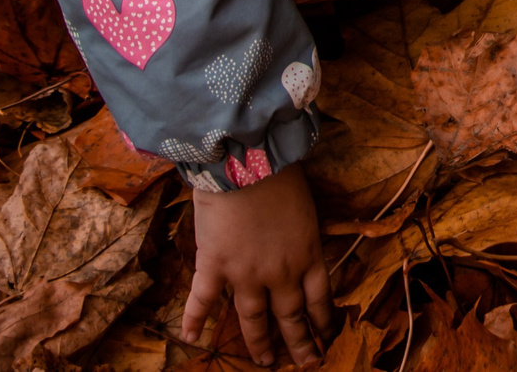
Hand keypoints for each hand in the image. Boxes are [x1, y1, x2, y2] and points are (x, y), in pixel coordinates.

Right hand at [180, 162, 330, 367]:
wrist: (248, 164)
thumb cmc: (282, 176)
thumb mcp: (307, 211)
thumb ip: (304, 239)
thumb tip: (303, 250)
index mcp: (308, 256)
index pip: (320, 300)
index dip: (322, 323)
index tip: (326, 339)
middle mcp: (280, 274)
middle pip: (291, 317)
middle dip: (298, 344)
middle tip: (305, 364)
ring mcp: (246, 274)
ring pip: (254, 319)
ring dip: (259, 343)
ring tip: (264, 362)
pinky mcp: (214, 267)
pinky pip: (203, 301)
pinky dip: (194, 320)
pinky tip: (190, 338)